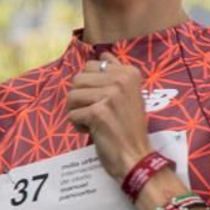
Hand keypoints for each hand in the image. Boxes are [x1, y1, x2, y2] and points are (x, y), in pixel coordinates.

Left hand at [65, 53, 150, 178]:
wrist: (137, 157)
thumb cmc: (130, 128)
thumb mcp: (131, 94)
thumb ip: (117, 72)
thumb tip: (103, 52)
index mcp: (129, 73)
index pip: (92, 65)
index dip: (91, 86)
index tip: (105, 100)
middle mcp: (121, 80)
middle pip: (78, 80)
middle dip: (81, 99)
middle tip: (96, 113)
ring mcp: (110, 96)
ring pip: (72, 96)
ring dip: (78, 112)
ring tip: (93, 121)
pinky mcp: (98, 113)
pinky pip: (72, 114)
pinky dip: (78, 125)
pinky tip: (93, 131)